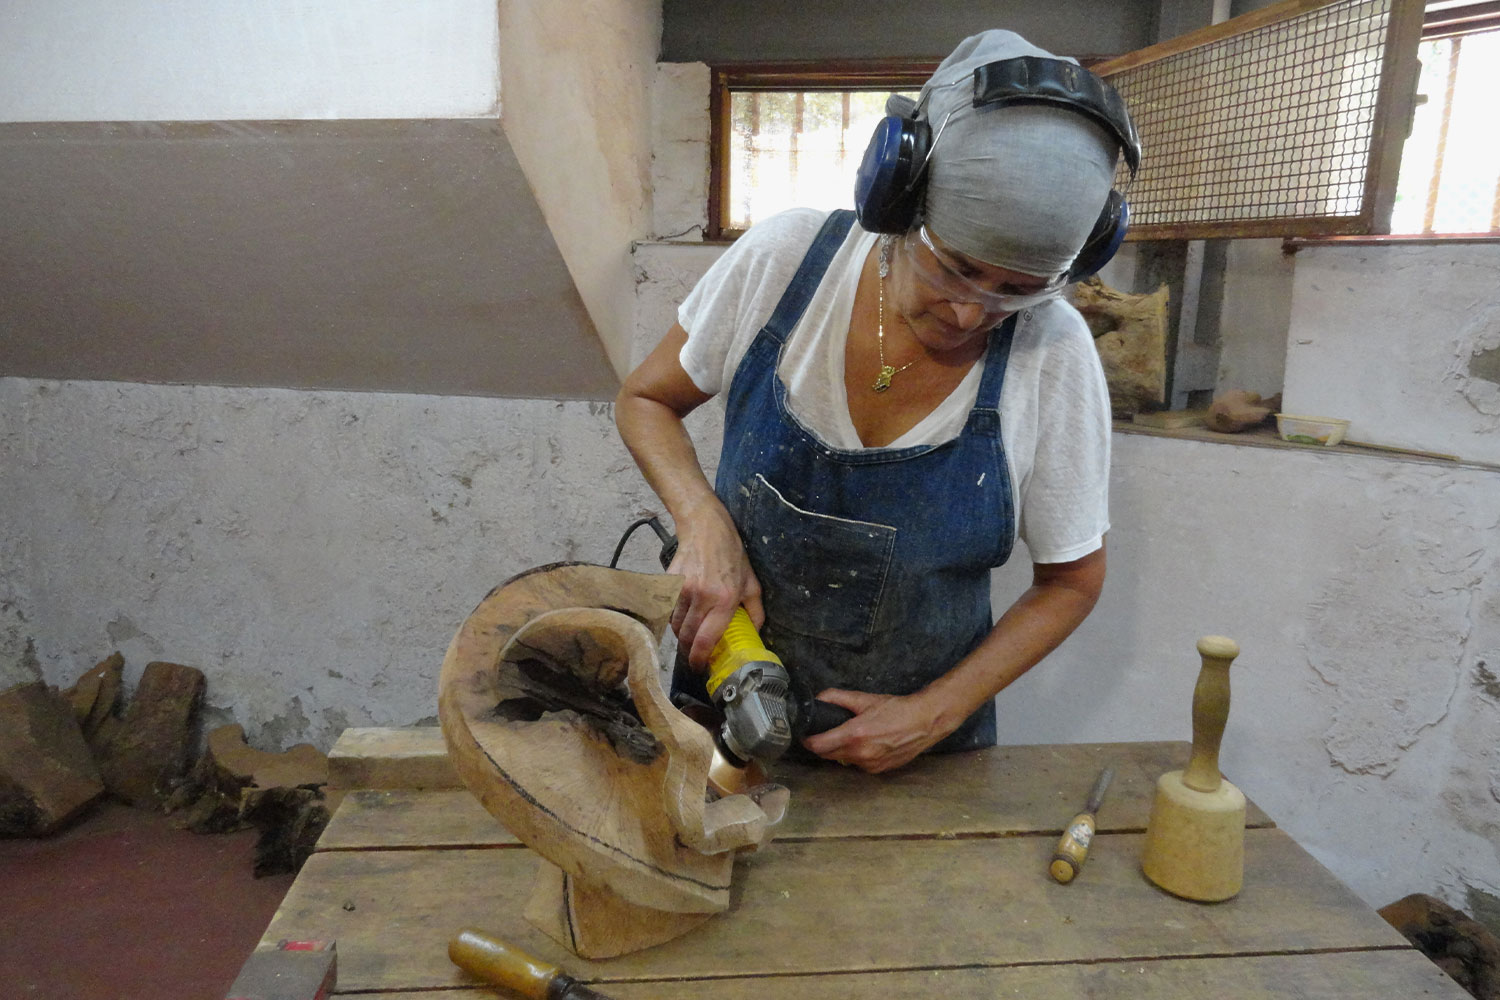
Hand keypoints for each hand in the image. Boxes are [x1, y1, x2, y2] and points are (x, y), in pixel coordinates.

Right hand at [667, 499, 763, 668]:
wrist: (706, 528)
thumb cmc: (731, 555)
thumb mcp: (752, 583)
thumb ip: (755, 611)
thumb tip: (754, 635)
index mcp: (725, 599)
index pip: (706, 639)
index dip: (700, 659)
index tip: (699, 668)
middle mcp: (702, 596)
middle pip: (687, 637)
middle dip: (689, 651)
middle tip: (694, 655)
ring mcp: (682, 589)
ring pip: (675, 626)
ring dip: (681, 635)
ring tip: (690, 634)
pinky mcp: (669, 582)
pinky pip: (668, 610)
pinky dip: (674, 618)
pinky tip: (684, 614)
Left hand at [800, 688, 952, 773]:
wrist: (924, 722)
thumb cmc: (896, 709)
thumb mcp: (865, 699)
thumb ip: (838, 698)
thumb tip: (819, 698)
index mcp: (853, 735)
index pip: (818, 746)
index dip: (808, 740)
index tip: (806, 734)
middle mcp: (859, 754)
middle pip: (827, 755)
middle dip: (823, 745)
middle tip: (824, 733)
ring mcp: (869, 765)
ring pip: (843, 760)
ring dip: (840, 751)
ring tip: (847, 737)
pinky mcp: (878, 770)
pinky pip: (858, 765)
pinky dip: (856, 756)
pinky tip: (864, 744)